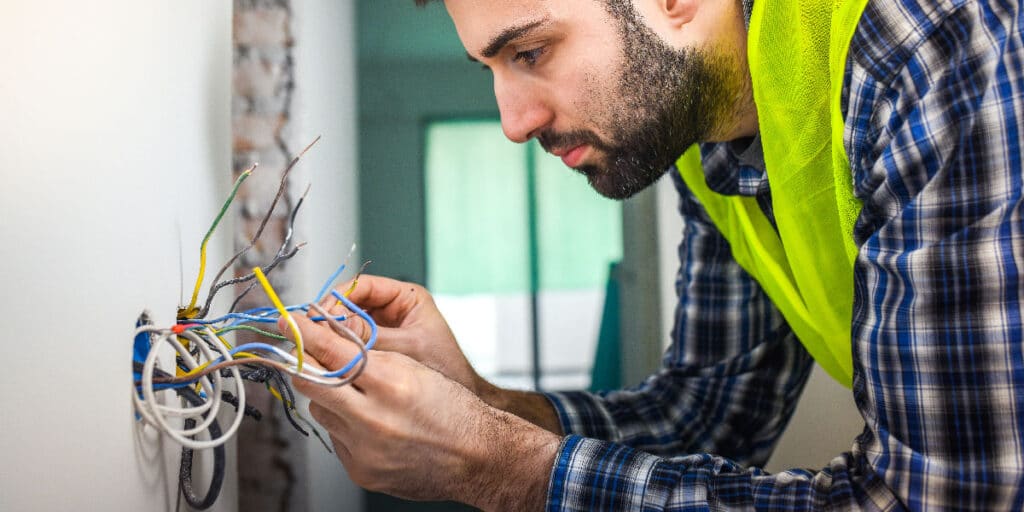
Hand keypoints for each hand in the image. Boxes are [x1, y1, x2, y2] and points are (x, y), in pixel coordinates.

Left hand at [284, 314, 559, 509]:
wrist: (478, 457)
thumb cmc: (453, 408)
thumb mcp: (415, 367)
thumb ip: (369, 354)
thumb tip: (325, 340)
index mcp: (392, 383)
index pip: (333, 351)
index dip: (306, 333)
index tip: (289, 321)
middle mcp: (374, 418)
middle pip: (313, 382)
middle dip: (303, 362)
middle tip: (298, 349)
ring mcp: (365, 448)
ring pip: (321, 410)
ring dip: (328, 396)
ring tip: (354, 393)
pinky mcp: (361, 470)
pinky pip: (335, 438)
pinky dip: (343, 425)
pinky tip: (367, 422)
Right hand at [321, 275, 489, 396]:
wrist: (457, 407)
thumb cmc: (445, 370)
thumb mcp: (406, 349)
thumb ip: (369, 338)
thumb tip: (329, 328)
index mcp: (406, 297)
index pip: (361, 286)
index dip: (336, 299)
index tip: (318, 315)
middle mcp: (392, 309)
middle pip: (348, 305)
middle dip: (329, 319)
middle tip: (311, 335)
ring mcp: (383, 329)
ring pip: (346, 326)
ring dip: (331, 337)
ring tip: (317, 350)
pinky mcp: (376, 349)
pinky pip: (350, 345)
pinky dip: (338, 352)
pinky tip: (328, 362)